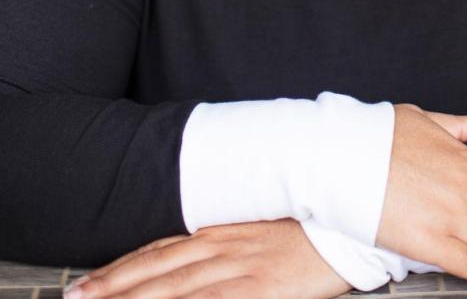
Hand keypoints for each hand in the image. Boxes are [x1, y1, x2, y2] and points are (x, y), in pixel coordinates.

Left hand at [65, 219, 353, 298]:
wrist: (351, 215)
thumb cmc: (311, 224)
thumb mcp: (261, 229)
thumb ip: (225, 244)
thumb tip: (193, 255)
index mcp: (221, 231)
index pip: (159, 252)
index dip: (121, 270)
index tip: (89, 283)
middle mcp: (223, 247)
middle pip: (157, 272)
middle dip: (113, 288)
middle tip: (77, 298)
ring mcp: (239, 268)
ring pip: (174, 288)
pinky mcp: (260, 289)